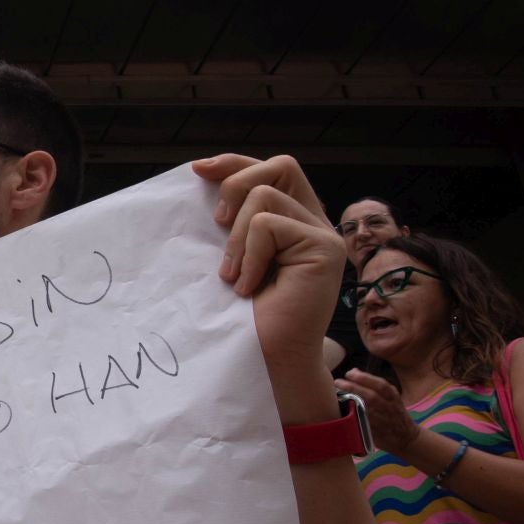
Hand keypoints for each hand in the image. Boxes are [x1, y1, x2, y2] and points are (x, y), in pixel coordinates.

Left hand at [191, 154, 345, 423]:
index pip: (272, 171)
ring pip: (266, 197)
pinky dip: (249, 256)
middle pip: (281, 166)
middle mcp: (314, 224)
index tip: (197, 171)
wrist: (260, 360)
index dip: (236, 163)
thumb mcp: (228, 257)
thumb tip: (200, 174)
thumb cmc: (239, 318)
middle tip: (217, 224)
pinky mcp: (326, 248)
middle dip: (237, 183)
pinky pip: (269, 226)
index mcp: (293, 222)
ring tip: (234, 278)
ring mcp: (324, 236)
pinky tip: (249, 288)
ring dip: (237, 238)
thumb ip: (230, 222)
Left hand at [334, 369, 418, 455]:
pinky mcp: (377, 434)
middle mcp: (390, 408)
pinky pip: (365, 425)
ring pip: (368, 411)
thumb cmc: (394, 413)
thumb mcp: (390, 397)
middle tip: (337, 382)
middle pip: (372, 397)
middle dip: (354, 388)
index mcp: (393, 397)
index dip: (365, 378)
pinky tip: (342, 413)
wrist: (407, 438)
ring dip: (351, 403)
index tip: (349, 373)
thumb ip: (373, 385)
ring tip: (336, 396)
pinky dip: (354, 419)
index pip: (381, 385)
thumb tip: (354, 371)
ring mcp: (384, 422)